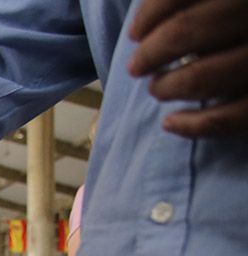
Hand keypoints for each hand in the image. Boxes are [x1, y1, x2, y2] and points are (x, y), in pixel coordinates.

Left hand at [128, 0, 247, 136]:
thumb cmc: (243, 22)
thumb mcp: (227, 6)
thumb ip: (192, 2)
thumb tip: (145, 26)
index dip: (150, 14)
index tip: (135, 33)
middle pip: (186, 31)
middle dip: (151, 53)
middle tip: (138, 67)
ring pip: (203, 77)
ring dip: (168, 87)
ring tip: (158, 89)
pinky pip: (233, 117)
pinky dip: (194, 126)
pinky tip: (171, 123)